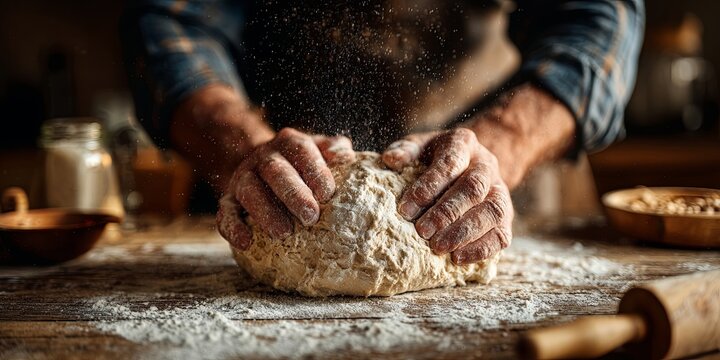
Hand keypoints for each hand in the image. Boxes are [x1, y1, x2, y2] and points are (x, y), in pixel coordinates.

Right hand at [217, 128, 354, 249]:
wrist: (262, 164)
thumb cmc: (303, 164)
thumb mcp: (319, 150)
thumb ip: (334, 148)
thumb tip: (346, 156)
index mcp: (290, 143)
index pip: (302, 151)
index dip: (315, 171)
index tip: (327, 193)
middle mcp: (264, 157)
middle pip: (276, 172)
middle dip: (293, 194)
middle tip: (311, 216)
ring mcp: (243, 177)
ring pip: (249, 191)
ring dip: (265, 212)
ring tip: (283, 233)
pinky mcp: (229, 199)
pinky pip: (225, 212)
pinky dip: (232, 227)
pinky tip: (245, 242)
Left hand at [382, 128, 512, 263]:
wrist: (473, 162)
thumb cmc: (438, 157)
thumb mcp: (421, 145)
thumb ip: (406, 150)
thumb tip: (390, 160)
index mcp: (464, 144)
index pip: (450, 163)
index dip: (429, 186)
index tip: (406, 208)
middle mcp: (486, 166)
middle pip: (473, 188)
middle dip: (446, 212)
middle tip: (422, 231)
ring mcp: (500, 191)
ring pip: (492, 211)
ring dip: (464, 232)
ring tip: (438, 248)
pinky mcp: (507, 216)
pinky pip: (502, 234)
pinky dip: (481, 249)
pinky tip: (458, 258)